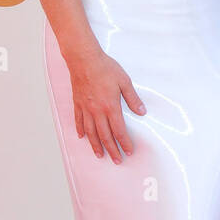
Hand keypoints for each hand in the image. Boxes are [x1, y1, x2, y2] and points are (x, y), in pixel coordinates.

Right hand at [66, 46, 145, 161]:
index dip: (124, 143)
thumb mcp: (124, 81)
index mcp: (111, 106)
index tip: (129, 151)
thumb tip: (142, 112)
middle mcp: (97, 111)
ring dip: (96, 145)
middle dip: (112, 150)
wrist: (84, 59)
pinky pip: (78, 121)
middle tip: (116, 160)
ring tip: (100, 155)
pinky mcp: (77, 103)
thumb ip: (133, 98)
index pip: (119, 130)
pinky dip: (81, 130)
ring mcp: (86, 108)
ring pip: (91, 132)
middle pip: (105, 136)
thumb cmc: (105, 68)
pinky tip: (82, 137)